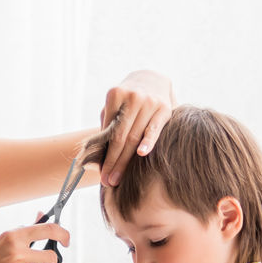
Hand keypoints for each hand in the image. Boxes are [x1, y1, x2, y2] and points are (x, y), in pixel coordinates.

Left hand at [99, 70, 175, 185]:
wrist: (152, 79)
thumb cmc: (128, 100)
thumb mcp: (115, 106)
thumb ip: (107, 125)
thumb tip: (97, 155)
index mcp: (115, 95)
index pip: (108, 132)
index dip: (103, 155)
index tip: (100, 174)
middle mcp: (132, 97)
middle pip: (120, 137)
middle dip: (113, 162)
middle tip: (108, 182)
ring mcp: (149, 102)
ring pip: (135, 136)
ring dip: (126, 161)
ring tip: (118, 179)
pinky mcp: (164, 108)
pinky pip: (154, 129)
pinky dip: (148, 141)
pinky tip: (141, 154)